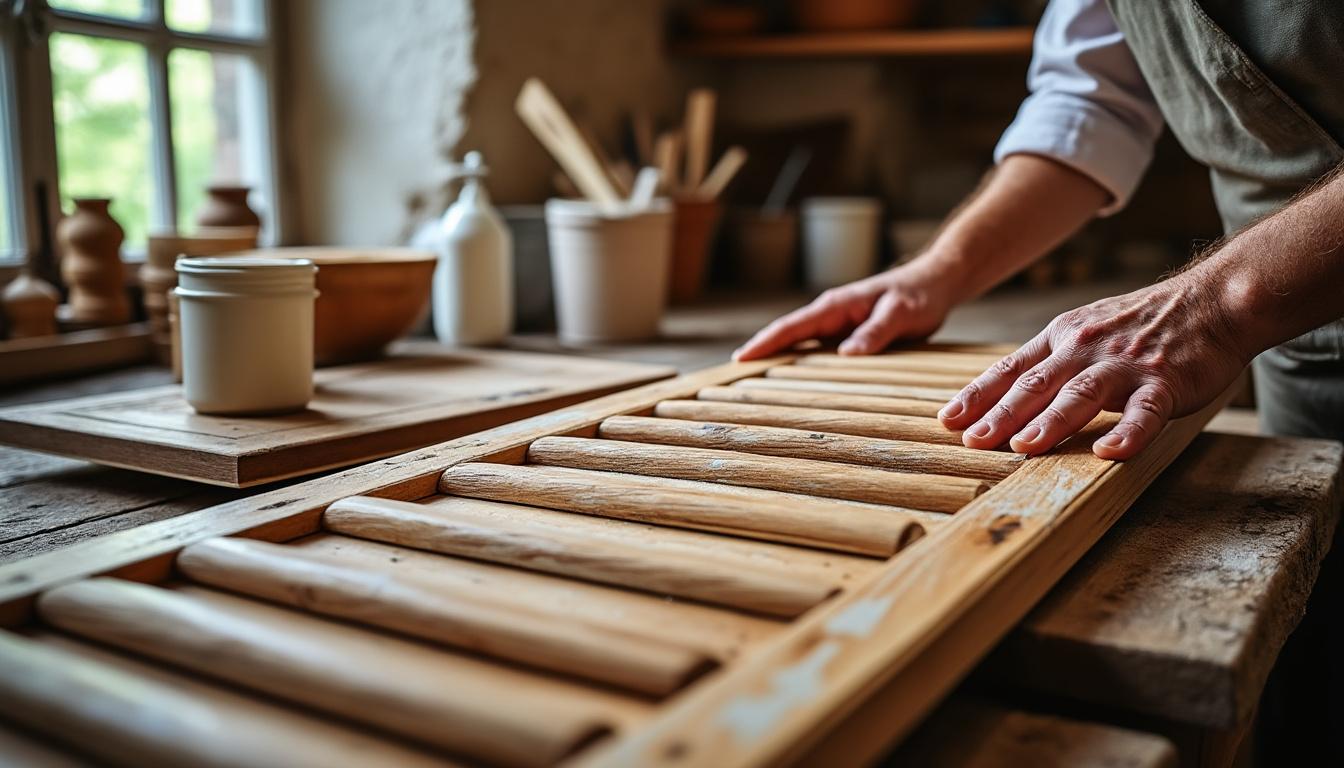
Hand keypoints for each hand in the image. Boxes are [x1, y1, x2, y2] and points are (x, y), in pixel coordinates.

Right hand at [734, 263, 956, 359]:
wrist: (936, 282)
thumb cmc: (919, 295)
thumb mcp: (901, 313)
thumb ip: (875, 331)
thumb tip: (846, 353)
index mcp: (836, 306)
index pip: (792, 325)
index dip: (765, 342)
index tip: (739, 359)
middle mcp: (831, 314)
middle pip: (787, 334)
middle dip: (760, 352)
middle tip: (731, 378)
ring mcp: (838, 324)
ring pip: (800, 343)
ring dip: (778, 358)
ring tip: (752, 384)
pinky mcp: (849, 334)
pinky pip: (818, 349)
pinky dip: (801, 361)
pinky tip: (795, 381)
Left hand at [937, 275, 1249, 459]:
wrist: (1212, 301)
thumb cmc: (1142, 323)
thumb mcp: (1085, 330)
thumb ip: (1050, 360)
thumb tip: (1004, 395)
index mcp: (1061, 337)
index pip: (1010, 369)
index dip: (977, 395)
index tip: (947, 420)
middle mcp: (1085, 349)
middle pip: (1035, 384)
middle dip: (999, 413)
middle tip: (971, 440)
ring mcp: (1124, 365)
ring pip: (1081, 393)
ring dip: (1051, 421)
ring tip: (1024, 446)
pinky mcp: (1164, 383)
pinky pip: (1144, 411)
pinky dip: (1128, 432)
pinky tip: (1109, 453)